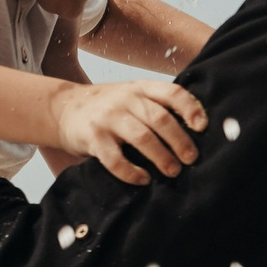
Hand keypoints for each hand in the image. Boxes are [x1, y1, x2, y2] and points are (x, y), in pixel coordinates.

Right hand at [43, 76, 206, 183]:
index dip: (190, 108)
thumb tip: (194, 131)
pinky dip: (131, 172)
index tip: (202, 127)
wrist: (63, 108)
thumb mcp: (132, 95)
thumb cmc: (108, 107)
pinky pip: (115, 159)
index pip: (171, 92)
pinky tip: (143, 179)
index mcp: (140, 87)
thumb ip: (156, 105)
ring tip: (173, 171)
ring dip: (161, 157)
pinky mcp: (93, 137)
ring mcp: (108, 117)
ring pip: (141, 137)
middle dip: (179, 141)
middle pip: (159, 118)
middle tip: (191, 159)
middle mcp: (125, 99)